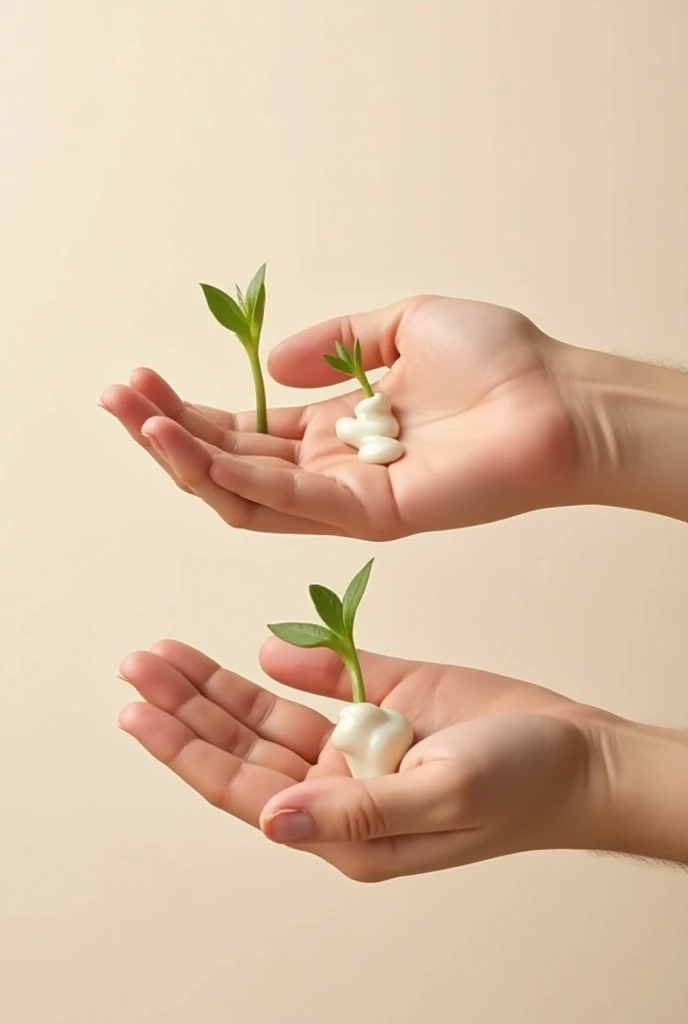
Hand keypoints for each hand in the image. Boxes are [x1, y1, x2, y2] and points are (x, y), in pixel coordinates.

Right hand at [101, 297, 589, 538]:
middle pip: (230, 464)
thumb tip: (270, 364)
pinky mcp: (373, 514)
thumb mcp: (402, 323)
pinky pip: (293, 504)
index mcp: (335, 427)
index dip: (187, 409)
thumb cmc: (498, 360)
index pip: (243, 428)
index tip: (138, 380)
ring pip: (246, 495)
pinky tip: (194, 448)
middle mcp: (332, 468)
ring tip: (138, 421)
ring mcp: (349, 497)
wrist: (558, 396)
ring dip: (186, 460)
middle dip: (167, 434)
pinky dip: (240, 479)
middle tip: (117, 398)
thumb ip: (333, 341)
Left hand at [118, 637, 612, 881]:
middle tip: (139, 666)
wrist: (578, 750)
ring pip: (268, 711)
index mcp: (345, 825)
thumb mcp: (441, 800)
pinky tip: (249, 651)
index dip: (189, 750)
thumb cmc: (521, 787)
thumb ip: (355, 811)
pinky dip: (283, 664)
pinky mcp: (383, 696)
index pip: (247, 788)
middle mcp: (339, 784)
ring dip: (216, 685)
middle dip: (187, 707)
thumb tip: (271, 821)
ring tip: (163, 655)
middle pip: (244, 745)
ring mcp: (358, 738)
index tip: (139, 714)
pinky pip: (321, 678)